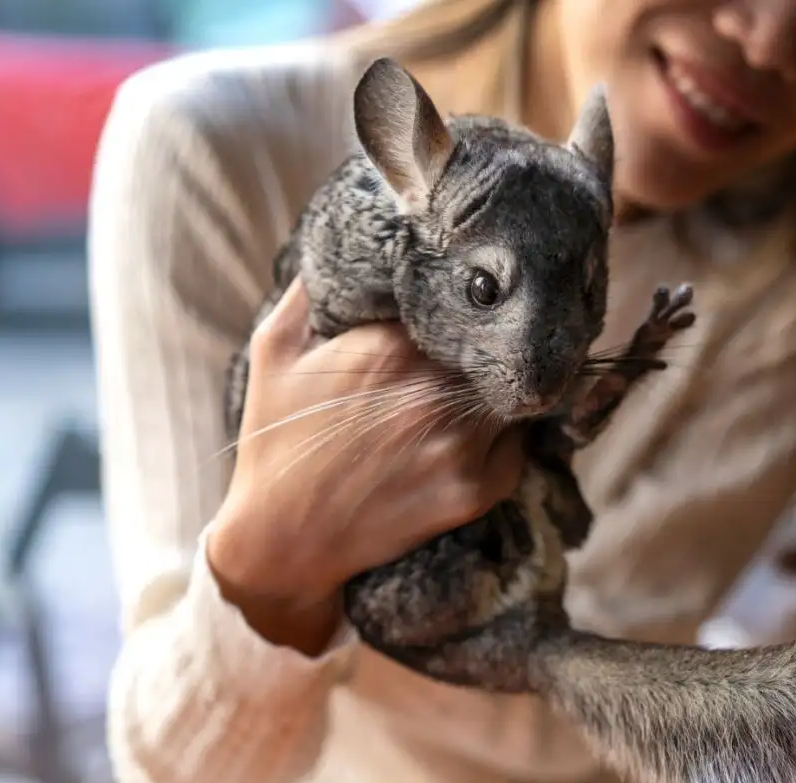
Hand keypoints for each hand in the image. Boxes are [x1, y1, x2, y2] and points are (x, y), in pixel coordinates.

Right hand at [208, 278, 524, 652]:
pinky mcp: (475, 491)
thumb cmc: (277, 437)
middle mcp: (434, 393)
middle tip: (489, 342)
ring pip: (516, 395)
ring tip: (484, 389)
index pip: (462, 302)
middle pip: (499, 347)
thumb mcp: (275, 349)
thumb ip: (312, 288)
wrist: (282, 538)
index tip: (465, 299)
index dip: (467, 299)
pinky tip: (477, 438)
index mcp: (391, 346)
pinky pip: (519, 447)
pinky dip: (507, 439)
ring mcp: (460, 445)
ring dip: (504, 390)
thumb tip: (348, 232)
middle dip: (494, 341)